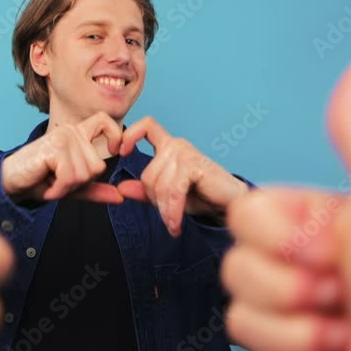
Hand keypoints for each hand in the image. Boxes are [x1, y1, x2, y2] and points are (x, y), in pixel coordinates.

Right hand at [0, 111, 124, 203]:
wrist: (9, 183)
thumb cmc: (39, 181)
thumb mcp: (72, 186)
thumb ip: (96, 189)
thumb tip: (121, 197)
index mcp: (77, 134)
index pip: (105, 121)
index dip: (115, 135)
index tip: (114, 151)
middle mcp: (70, 131)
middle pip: (97, 164)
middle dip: (80, 182)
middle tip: (59, 181)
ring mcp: (62, 138)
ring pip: (85, 174)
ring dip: (67, 187)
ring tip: (51, 182)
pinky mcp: (53, 148)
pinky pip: (71, 177)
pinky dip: (59, 189)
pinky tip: (48, 187)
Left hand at [117, 116, 248, 235]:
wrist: (230, 204)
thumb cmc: (202, 196)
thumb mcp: (167, 196)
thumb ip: (145, 192)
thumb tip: (120, 188)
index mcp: (168, 146)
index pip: (146, 126)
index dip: (130, 136)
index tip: (120, 153)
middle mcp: (177, 145)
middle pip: (148, 175)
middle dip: (154, 201)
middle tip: (167, 216)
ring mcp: (186, 153)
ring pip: (159, 185)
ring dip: (165, 210)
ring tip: (173, 224)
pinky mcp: (195, 165)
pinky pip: (173, 191)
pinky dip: (172, 211)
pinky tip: (176, 224)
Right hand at [221, 52, 350, 350]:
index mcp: (311, 223)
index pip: (240, 219)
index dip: (279, 240)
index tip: (332, 248)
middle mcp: (301, 270)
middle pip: (232, 273)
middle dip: (290, 291)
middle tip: (345, 292)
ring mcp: (299, 323)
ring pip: (240, 324)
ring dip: (301, 336)